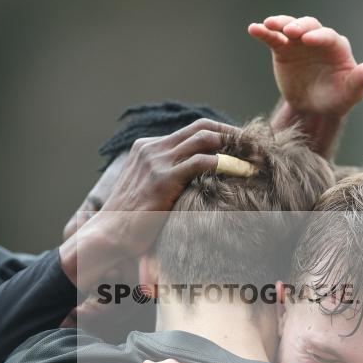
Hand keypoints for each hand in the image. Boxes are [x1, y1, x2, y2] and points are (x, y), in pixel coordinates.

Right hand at [59, 119, 239, 289]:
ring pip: (206, 138)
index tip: (240, 147)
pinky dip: (227, 163)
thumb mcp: (147, 192)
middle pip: (202, 127)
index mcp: (147, 148)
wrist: (107, 236)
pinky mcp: (164, 178)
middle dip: (232, 134)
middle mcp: (151, 148)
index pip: (192, 130)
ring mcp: (157, 160)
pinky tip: (242, 173)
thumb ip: (168, 181)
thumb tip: (196, 186)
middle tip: (255, 147)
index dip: (220, 135)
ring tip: (255, 159)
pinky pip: (204, 161)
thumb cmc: (129, 223)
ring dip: (234, 146)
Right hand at [251, 15, 362, 117]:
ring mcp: (299, 43)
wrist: (314, 108)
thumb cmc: (336, 99)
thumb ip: (360, 80)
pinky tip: (254, 29)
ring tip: (268, 25)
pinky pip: (273, 38)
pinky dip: (264, 32)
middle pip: (309, 25)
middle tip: (290, 32)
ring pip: (289, 27)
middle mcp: (317, 40)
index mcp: (336, 48)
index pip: (328, 37)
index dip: (319, 36)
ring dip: (279, 24)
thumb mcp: (350, 94)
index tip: (308, 39)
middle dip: (299, 26)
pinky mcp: (283, 49)